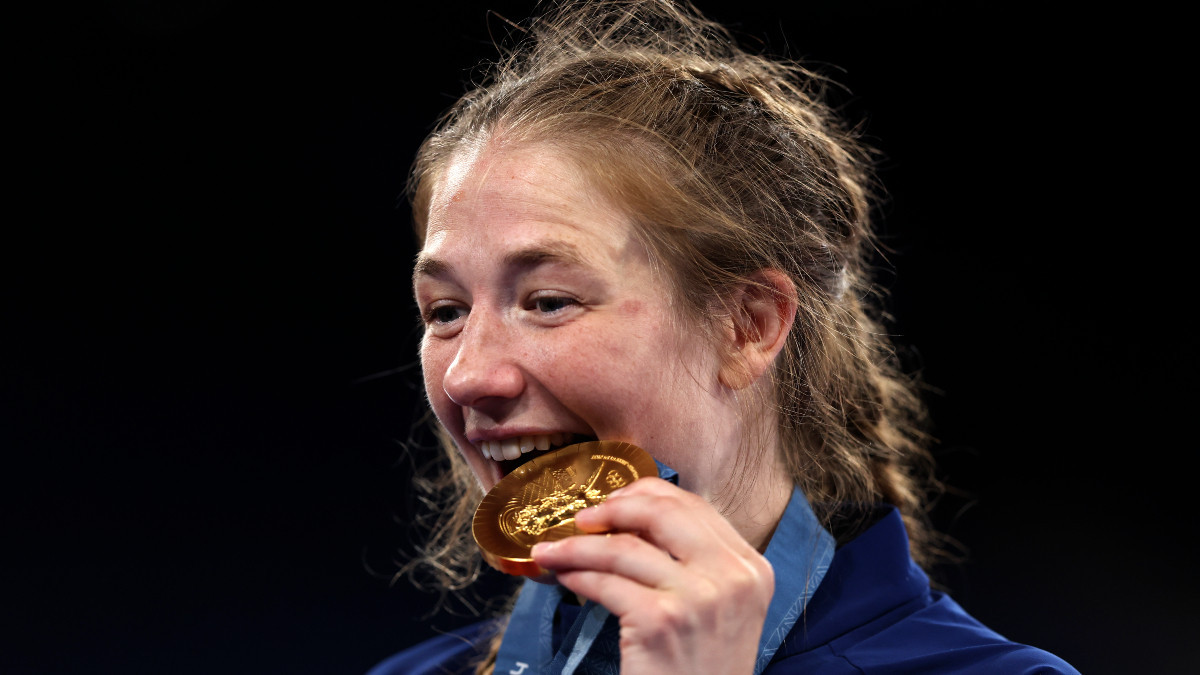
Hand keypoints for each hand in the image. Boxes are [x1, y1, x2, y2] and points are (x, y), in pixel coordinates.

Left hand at [530, 477, 773, 674]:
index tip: (615, 501)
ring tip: (553, 551)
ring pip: (623, 546)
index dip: (647, 494)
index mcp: (750, 567)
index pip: (695, 506)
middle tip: (583, 518)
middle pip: (662, 512)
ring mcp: (697, 598)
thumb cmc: (704, 667)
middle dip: (613, 507)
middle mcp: (731, 577)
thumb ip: (694, 562)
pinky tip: (564, 577)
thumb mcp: (720, 607)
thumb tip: (633, 520)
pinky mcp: (660, 622)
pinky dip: (576, 575)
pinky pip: (605, 582)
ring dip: (577, 546)